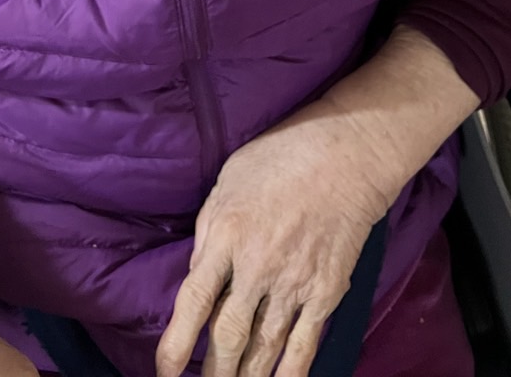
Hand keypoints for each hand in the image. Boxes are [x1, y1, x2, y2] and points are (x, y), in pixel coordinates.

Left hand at [156, 103, 391, 376]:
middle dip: (212, 374)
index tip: (165, 372)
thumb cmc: (281, 157)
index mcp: (226, 234)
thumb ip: (210, 231)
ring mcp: (294, 283)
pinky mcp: (326, 292)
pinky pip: (304, 345)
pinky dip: (288, 375)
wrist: (345, 155)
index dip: (175, 346)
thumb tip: (199, 272)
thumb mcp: (228, 181)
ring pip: (263, 349)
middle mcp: (256, 267)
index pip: (193, 303)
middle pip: (227, 336)